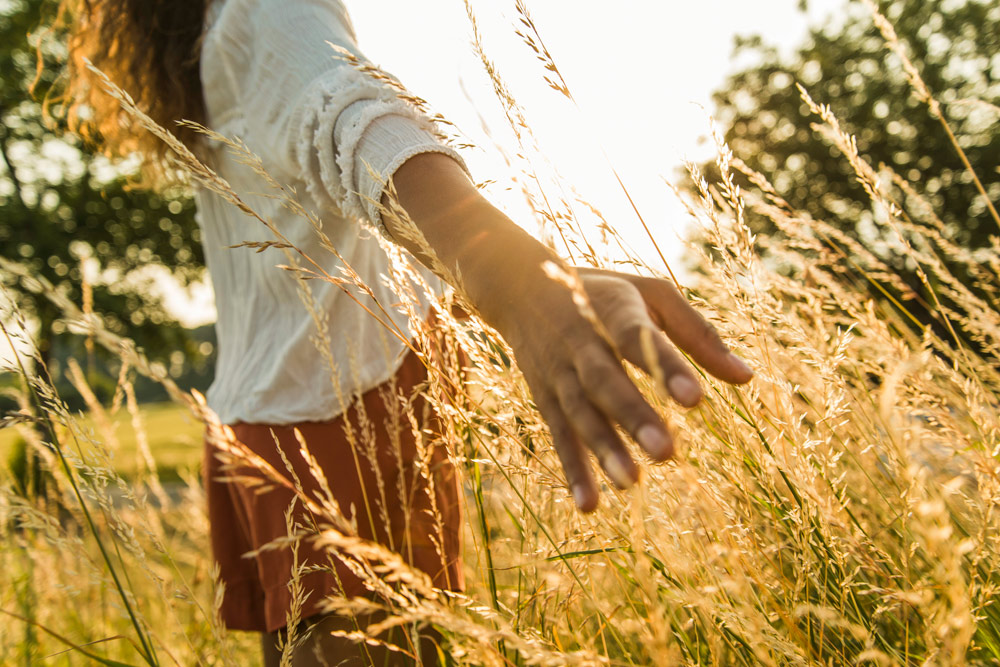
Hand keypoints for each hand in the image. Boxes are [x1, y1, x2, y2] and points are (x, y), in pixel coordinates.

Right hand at [500, 267, 752, 511]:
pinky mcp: (545, 399)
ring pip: (580, 414)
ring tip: (632, 484)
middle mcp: (582, 344)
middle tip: (667, 452)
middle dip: (633, 416)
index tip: (695, 399)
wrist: (520, 288)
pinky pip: (560, 437)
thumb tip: (746, 378)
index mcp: (613, 311)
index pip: (637, 338)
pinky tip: (590, 504)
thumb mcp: (651, 295)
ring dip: (603, 450)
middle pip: (605, 382)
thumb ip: (697, 333)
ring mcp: (559, 374)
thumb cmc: (603, 293)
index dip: (664, 368)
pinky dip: (573, 470)